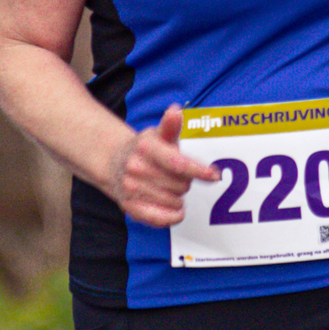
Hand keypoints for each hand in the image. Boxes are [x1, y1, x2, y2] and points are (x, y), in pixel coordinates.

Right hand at [115, 104, 220, 228]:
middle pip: (180, 184)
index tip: (214, 175)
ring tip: (170, 187)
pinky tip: (176, 209)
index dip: (199, 171)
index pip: (178, 163)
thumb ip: (170, 127)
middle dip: (186, 181)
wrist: (113, 162)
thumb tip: (176, 111)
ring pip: (174, 202)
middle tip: (179, 175)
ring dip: (179, 198)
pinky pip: (159, 219)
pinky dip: (173, 216)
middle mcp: (136, 167)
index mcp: (145, 147)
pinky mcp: (129, 207)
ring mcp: (131, 188)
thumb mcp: (157, 134)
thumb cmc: (145, 148)